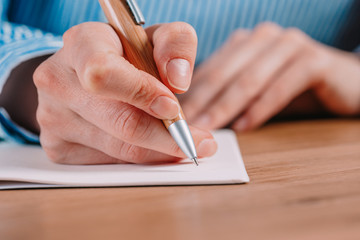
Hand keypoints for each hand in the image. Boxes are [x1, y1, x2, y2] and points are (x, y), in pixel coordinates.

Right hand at [33, 22, 216, 163]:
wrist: (81, 73)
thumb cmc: (122, 55)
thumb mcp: (151, 37)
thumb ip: (174, 44)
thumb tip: (178, 80)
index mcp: (81, 44)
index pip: (105, 74)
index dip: (142, 94)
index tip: (173, 108)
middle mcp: (58, 81)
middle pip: (121, 123)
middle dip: (169, 138)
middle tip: (200, 143)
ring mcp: (52, 118)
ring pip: (120, 150)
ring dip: (159, 151)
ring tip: (182, 143)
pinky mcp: (57, 148)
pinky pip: (109, 164)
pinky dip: (138, 159)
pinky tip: (150, 147)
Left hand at [180, 23, 359, 130]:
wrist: (344, 83)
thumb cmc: (291, 88)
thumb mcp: (254, 90)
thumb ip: (228, 96)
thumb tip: (194, 118)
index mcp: (244, 42)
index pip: (209, 70)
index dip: (190, 97)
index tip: (174, 120)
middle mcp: (263, 38)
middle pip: (224, 74)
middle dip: (201, 104)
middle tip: (184, 128)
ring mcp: (288, 45)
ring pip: (248, 80)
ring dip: (225, 108)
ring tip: (208, 130)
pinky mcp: (312, 60)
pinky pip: (279, 87)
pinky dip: (260, 109)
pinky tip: (244, 128)